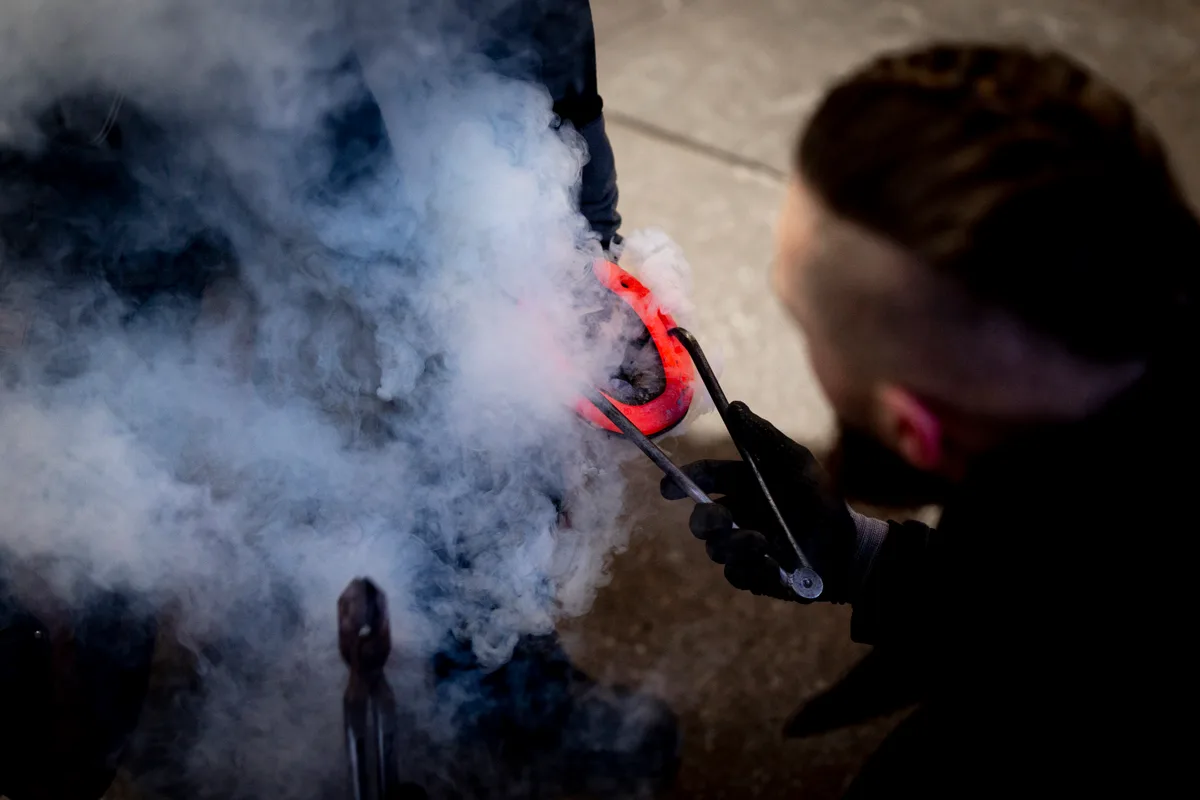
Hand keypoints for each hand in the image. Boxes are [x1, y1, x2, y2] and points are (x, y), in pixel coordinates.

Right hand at [660, 402, 857, 602]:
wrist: (847, 547)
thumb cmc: (822, 500)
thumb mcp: (796, 462)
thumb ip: (764, 436)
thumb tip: (733, 405)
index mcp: (742, 485)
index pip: (705, 479)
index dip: (684, 480)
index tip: (669, 488)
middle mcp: (737, 515)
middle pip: (701, 518)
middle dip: (704, 519)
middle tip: (721, 519)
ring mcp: (742, 547)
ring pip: (714, 548)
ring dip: (733, 544)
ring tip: (761, 542)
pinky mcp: (752, 575)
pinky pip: (734, 574)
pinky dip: (748, 567)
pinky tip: (770, 562)